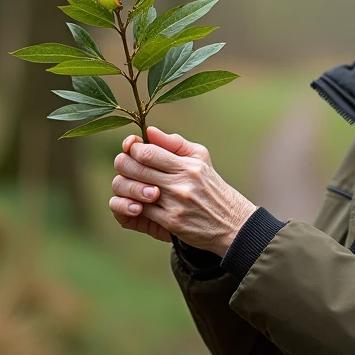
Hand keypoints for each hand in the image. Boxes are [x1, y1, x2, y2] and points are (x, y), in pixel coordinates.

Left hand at [109, 126, 256, 255]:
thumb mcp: (200, 158)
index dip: (133, 149)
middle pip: (135, 169)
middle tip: (125, 165)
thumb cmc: (211, 186)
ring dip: (126, 186)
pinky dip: (133, 205)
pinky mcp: (171, 222)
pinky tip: (137, 201)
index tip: (133, 150)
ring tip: (130, 183)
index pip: (148, 152)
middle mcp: (181, 183)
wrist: (231, 223)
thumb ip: (174, 143)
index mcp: (188, 165)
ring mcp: (175, 204)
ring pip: (133, 190)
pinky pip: (140, 210)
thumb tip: (149, 131)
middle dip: (124, 165)